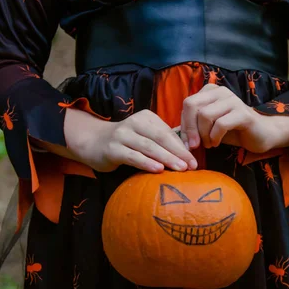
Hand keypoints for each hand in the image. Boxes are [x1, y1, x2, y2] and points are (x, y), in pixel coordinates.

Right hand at [65, 108, 197, 172]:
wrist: (93, 142)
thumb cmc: (126, 142)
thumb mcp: (145, 136)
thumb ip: (163, 140)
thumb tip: (189, 152)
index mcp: (146, 118)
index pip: (168, 132)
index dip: (183, 146)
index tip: (195, 160)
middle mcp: (134, 123)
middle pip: (161, 138)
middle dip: (178, 152)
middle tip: (192, 166)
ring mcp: (122, 135)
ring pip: (148, 147)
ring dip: (166, 158)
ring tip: (180, 169)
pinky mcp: (112, 149)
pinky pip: (133, 156)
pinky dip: (147, 163)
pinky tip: (158, 170)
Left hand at [180, 84, 288, 152]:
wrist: (260, 135)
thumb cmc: (232, 131)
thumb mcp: (207, 127)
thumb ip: (192, 127)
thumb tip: (171, 134)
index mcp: (210, 91)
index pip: (188, 104)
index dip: (184, 125)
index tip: (188, 142)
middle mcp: (220, 91)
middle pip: (192, 105)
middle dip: (190, 129)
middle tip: (194, 146)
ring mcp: (233, 100)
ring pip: (205, 115)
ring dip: (203, 135)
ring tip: (209, 144)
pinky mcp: (243, 113)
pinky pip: (220, 124)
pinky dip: (215, 137)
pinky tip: (216, 143)